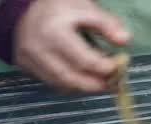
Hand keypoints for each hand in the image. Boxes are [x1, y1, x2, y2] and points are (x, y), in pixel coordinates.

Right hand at [14, 0, 129, 92]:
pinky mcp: (26, 67)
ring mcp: (29, 60)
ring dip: (85, 87)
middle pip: (72, 79)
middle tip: (112, 83)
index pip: (85, 61)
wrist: (26, 10)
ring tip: (100, 80)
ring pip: (62, 85)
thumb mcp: (85, 9)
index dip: (105, 68)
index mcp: (54, 32)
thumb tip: (125, 40)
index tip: (118, 67)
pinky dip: (71, 85)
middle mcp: (38, 49)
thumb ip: (107, 24)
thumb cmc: (60, 9)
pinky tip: (83, 78)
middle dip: (96, 84)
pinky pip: (52, 84)